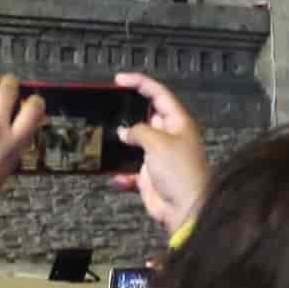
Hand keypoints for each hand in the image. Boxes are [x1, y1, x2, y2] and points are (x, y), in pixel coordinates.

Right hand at [113, 71, 210, 233]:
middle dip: (128, 114)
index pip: (158, 94)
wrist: (185, 209)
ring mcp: (159, 156)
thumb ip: (138, 131)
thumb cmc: (180, 172)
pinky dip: (121, 173)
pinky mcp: (150, 175)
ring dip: (121, 144)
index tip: (119, 79)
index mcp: (178, 123)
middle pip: (146, 117)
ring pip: (135, 143)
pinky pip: (130, 170)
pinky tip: (115, 176)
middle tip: (108, 108)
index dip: (139, 83)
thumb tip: (125, 132)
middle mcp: (169, 137)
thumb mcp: (158, 143)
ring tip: (103, 139)